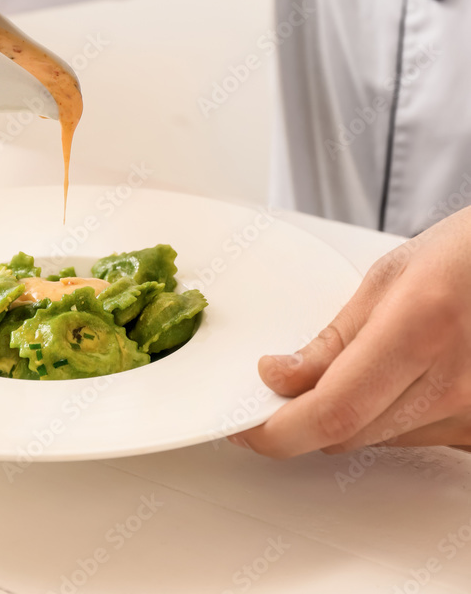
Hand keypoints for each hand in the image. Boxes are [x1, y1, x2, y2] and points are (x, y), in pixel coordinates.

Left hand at [231, 206, 470, 456]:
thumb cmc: (463, 257)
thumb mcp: (386, 278)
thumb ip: (332, 339)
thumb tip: (280, 377)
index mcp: (420, 326)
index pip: (333, 409)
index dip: (279, 429)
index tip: (248, 426)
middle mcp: (453, 381)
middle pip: (348, 433)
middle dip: (304, 417)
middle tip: (282, 389)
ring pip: (377, 440)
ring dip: (348, 416)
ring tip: (361, 362)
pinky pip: (413, 441)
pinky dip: (387, 417)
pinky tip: (397, 379)